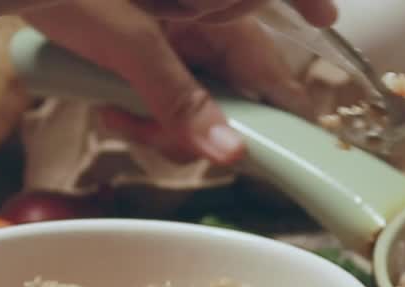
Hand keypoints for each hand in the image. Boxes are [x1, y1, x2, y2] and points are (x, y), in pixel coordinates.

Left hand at [21, 0, 335, 164]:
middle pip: (232, 99)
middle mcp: (203, 22)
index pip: (272, 69)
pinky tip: (107, 108)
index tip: (297, 154)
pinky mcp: (141, 54)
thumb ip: (181, 98)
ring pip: (193, 108)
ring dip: (158, 127)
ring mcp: (173, 40)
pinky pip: (160, 102)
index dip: (289, 113)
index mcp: (218, 6)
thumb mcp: (129, 43)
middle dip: (197, 129)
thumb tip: (231, 154)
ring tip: (119, 116)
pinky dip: (138, 115)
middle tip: (160, 137)